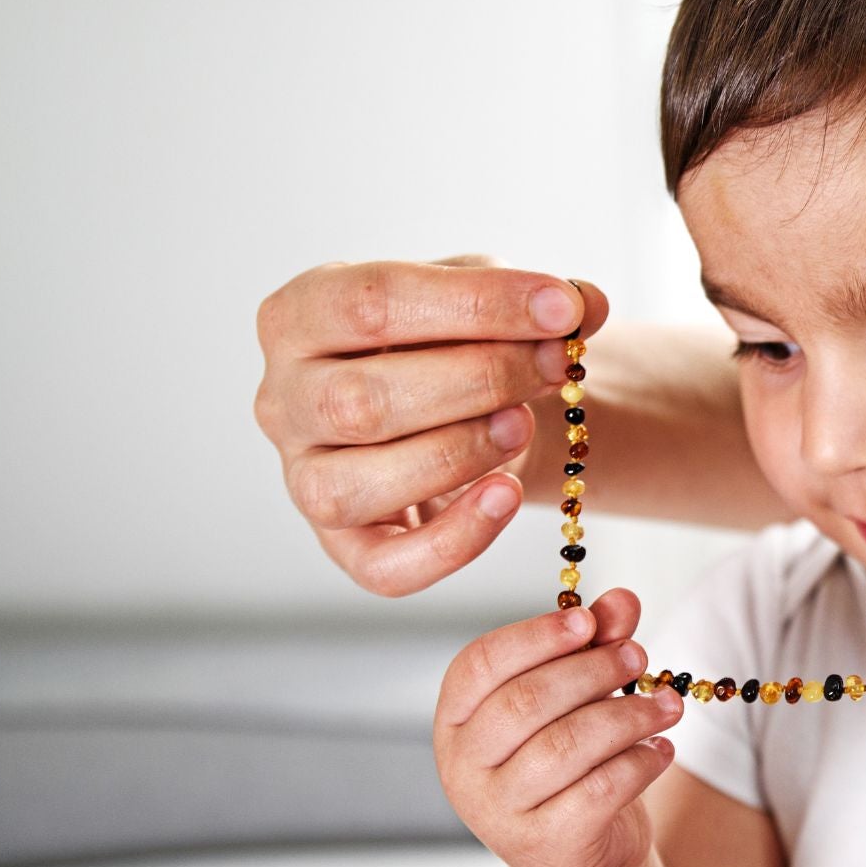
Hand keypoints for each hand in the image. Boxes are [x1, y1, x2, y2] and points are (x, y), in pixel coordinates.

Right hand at [253, 254, 608, 595]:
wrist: (455, 411)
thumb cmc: (454, 344)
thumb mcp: (487, 304)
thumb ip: (535, 300)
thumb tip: (583, 305)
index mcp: (301, 315)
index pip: (372, 302)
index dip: (477, 304)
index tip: (563, 308)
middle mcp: (282, 399)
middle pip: (362, 399)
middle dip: (479, 380)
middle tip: (557, 367)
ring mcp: (303, 478)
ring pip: (356, 485)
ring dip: (460, 453)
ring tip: (525, 424)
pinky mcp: (343, 546)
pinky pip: (384, 566)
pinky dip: (455, 539)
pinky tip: (507, 495)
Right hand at [435, 587, 682, 866]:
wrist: (574, 850)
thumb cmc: (567, 759)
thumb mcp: (576, 695)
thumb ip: (593, 644)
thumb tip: (623, 600)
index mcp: (457, 717)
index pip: (481, 664)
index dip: (535, 636)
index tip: (588, 620)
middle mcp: (463, 766)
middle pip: (524, 702)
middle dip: (591, 672)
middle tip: (639, 657)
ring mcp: (496, 811)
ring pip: (565, 747)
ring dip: (628, 716)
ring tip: (668, 704)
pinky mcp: (542, 845)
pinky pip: (597, 791)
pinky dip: (638, 763)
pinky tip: (662, 748)